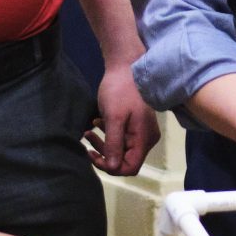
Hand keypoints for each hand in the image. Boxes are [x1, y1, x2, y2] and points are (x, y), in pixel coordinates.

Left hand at [87, 62, 159, 176]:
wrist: (124, 67)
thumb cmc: (119, 91)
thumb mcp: (114, 118)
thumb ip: (114, 143)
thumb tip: (112, 167)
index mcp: (144, 138)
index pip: (130, 167)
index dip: (111, 166)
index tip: (93, 155)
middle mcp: (146, 139)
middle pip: (125, 160)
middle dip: (105, 154)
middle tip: (89, 139)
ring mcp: (141, 132)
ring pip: (122, 150)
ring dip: (104, 144)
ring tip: (90, 131)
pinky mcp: (135, 125)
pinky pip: (122, 139)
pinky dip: (108, 135)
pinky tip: (98, 123)